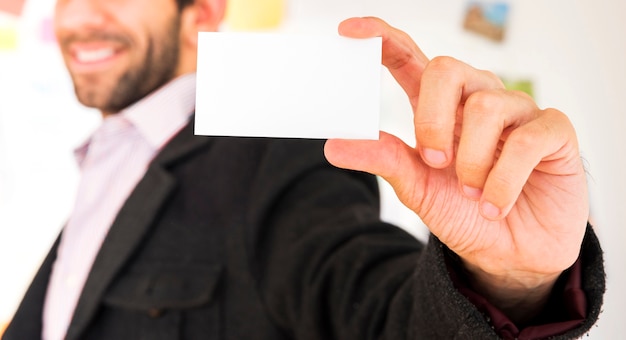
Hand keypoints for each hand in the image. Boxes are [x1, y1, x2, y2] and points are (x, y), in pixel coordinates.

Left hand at [324, 17, 588, 322]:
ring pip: (486, 106)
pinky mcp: (554, 131)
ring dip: (472, 162)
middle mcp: (477, 100)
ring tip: (474, 194)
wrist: (509, 254)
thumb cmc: (465, 213)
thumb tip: (334, 145)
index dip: (382, 39)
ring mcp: (518, 112)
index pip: (410, 58)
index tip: (348, 31)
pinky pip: (527, 139)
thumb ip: (384, 161)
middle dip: (431, 119)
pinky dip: (504, 180)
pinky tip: (497, 205)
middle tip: (435, 162)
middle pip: (446, 69)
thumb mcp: (417, 188)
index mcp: (439, 109)